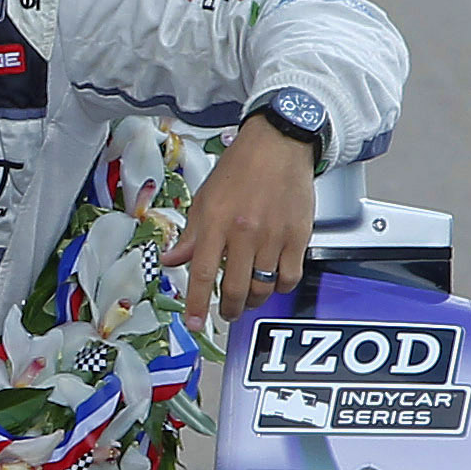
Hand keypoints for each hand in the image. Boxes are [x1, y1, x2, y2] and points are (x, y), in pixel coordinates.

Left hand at [168, 116, 322, 337]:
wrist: (279, 145)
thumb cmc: (240, 169)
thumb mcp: (205, 198)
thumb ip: (191, 235)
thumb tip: (171, 261)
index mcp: (217, 221)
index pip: (204, 273)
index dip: (197, 304)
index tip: (193, 324)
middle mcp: (245, 231)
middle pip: (237, 288)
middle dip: (230, 309)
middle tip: (226, 312)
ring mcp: (274, 235)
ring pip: (264, 288)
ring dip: (254, 301)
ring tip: (248, 299)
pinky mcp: (299, 236)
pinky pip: (289, 277)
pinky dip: (279, 287)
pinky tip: (272, 281)